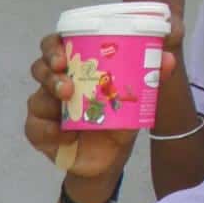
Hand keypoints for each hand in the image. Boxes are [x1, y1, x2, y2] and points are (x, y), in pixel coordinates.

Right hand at [27, 33, 165, 180]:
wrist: (110, 157)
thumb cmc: (120, 118)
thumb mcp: (138, 97)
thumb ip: (153, 77)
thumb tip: (168, 59)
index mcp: (78, 69)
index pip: (58, 47)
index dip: (54, 44)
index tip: (64, 50)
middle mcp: (57, 84)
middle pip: (41, 66)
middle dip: (49, 65)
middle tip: (63, 67)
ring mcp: (46, 108)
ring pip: (36, 95)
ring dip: (50, 92)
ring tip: (67, 96)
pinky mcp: (39, 132)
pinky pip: (35, 127)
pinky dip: (48, 129)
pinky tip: (64, 134)